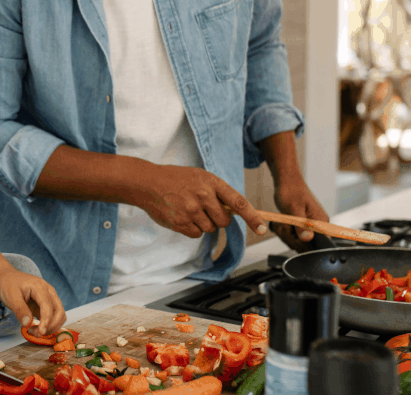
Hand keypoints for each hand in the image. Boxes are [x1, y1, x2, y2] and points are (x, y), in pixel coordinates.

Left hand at [0, 265, 66, 337]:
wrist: (8, 279)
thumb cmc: (9, 285)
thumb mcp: (11, 296)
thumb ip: (20, 310)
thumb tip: (28, 323)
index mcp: (40, 287)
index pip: (48, 306)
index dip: (46, 321)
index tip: (40, 332)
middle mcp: (49, 292)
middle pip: (59, 311)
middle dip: (51, 326)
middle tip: (36, 334)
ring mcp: (49, 298)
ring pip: (59, 316)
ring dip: (51, 327)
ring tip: (34, 332)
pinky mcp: (47, 305)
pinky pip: (54, 317)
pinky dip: (49, 326)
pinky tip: (36, 329)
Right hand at [137, 165, 267, 238]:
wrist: (148, 183)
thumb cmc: (175, 179)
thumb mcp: (199, 177)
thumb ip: (217, 192)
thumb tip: (235, 211)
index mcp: (211, 182)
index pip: (239, 202)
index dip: (253, 217)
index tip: (262, 229)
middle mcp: (203, 196)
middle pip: (224, 221)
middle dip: (218, 219)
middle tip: (204, 209)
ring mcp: (191, 210)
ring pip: (210, 229)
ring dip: (202, 223)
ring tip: (188, 209)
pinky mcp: (181, 222)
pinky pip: (196, 234)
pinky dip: (191, 228)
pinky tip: (181, 215)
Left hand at [272, 178, 329, 251]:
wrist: (287, 182)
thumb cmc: (291, 191)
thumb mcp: (294, 209)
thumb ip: (301, 225)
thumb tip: (308, 239)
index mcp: (321, 222)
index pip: (318, 244)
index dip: (303, 243)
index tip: (292, 233)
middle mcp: (318, 226)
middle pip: (305, 245)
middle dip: (290, 237)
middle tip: (285, 224)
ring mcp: (310, 227)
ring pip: (297, 242)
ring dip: (286, 234)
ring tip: (283, 221)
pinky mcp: (303, 227)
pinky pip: (293, 238)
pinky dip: (285, 232)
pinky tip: (282, 223)